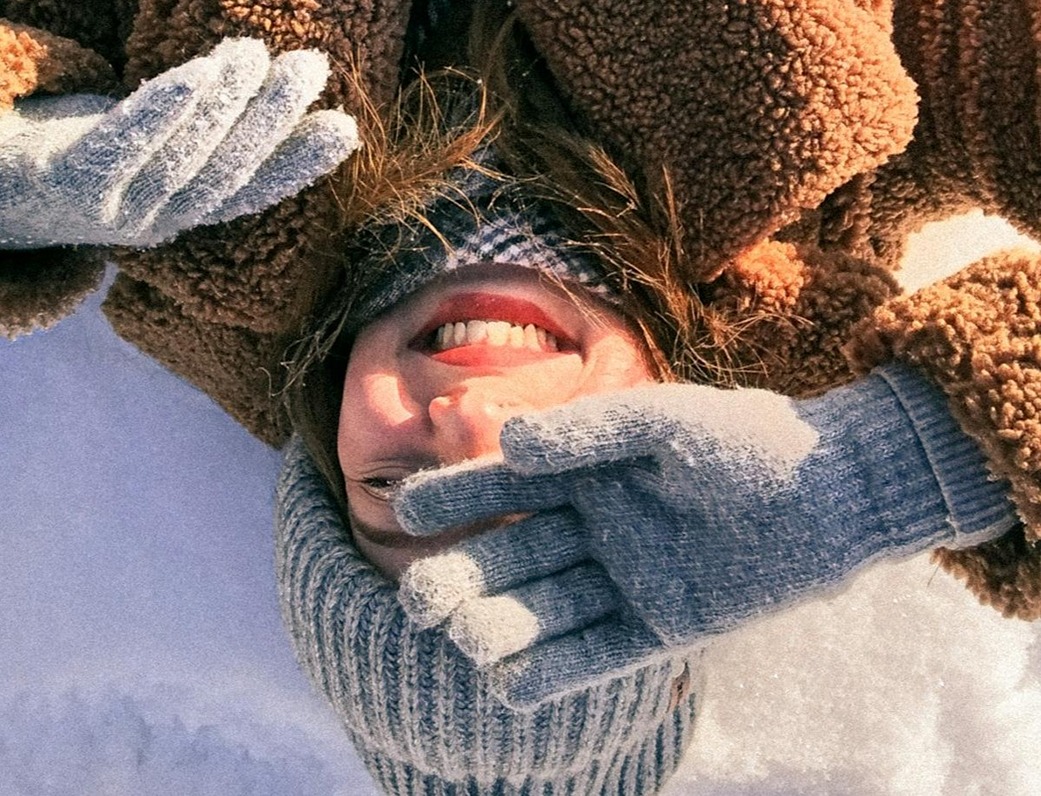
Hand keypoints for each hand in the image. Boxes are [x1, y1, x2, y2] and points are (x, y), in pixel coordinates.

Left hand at [0, 38, 358, 248]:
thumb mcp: (149, 158)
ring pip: (183, 158)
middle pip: (225, 171)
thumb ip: (205, 145)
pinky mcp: (67, 179)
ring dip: (226, 105)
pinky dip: (161, 113)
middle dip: (272, 120)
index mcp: (180, 218)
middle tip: (309, 68)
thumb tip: (283, 116)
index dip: (300, 165)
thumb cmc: (84, 159)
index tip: (343, 128)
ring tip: (255, 53)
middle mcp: (153, 222)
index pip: (251, 193)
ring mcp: (110, 208)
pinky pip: (121, 146)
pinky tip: (193, 76)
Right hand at [394, 364, 1014, 705]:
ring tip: (462, 636)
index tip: (406, 511)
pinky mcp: (662, 626)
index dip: (458, 497)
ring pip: (550, 609)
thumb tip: (507, 444)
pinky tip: (509, 684)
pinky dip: (556, 670)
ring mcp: (628, 580)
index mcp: (590, 471)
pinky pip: (599, 653)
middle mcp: (598, 528)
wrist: (836, 494)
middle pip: (518, 557)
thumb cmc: (751, 443)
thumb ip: (589, 431)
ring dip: (505, 625)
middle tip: (420, 598)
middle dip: (467, 576)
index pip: (508, 487)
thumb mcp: (666, 422)